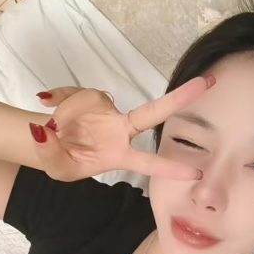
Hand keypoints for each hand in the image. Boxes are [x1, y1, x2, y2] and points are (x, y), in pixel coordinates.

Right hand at [30, 77, 213, 181]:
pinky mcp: (93, 97)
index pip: (148, 161)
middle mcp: (120, 130)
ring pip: (92, 100)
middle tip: (208, 81)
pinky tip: (48, 103)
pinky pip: (76, 93)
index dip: (169, 167)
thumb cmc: (62, 160)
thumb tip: (45, 129)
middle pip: (153, 112)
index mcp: (118, 154)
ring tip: (53, 125)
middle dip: (181, 97)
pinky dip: (60, 98)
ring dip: (68, 110)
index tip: (197, 172)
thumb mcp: (56, 166)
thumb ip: (49, 150)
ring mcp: (108, 111)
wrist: (49, 141)